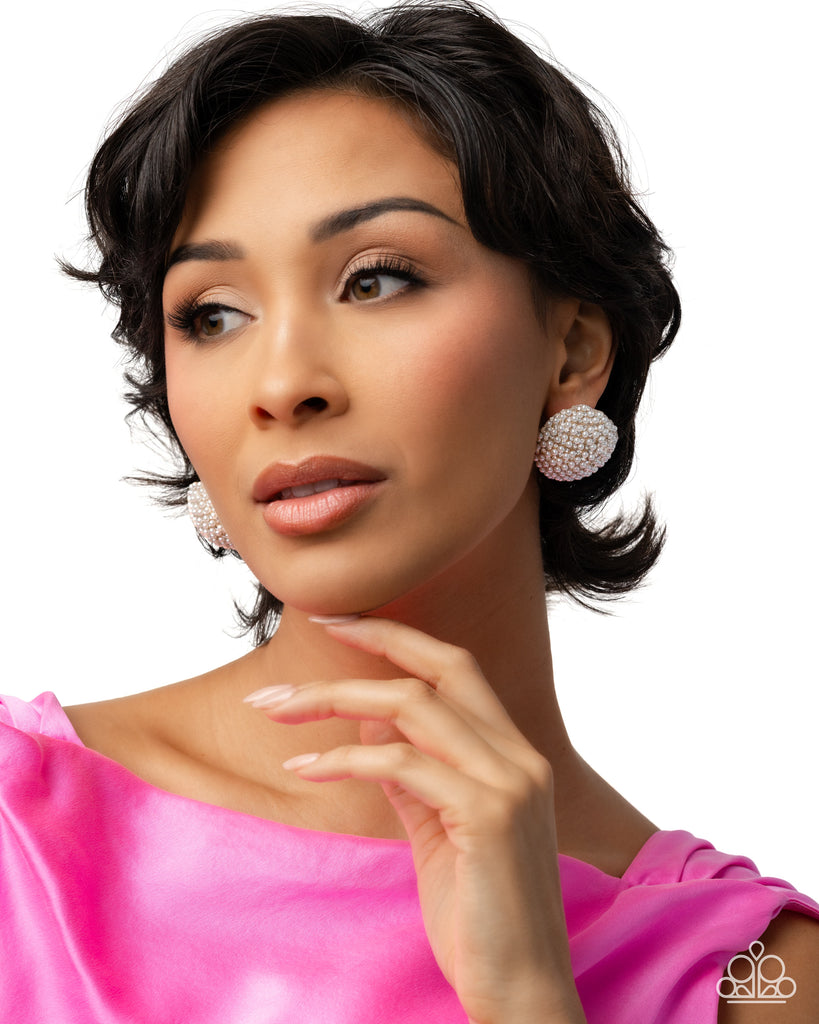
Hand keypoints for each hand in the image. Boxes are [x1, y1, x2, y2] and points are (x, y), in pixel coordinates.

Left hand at [249, 616, 585, 1023]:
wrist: (520, 991)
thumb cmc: (477, 914)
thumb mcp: (437, 829)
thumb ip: (411, 771)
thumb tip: (366, 718)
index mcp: (512, 754)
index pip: (455, 668)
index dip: (396, 637)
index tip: (337, 623)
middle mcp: (519, 756)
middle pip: (440, 667)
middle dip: (369, 642)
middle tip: (306, 641)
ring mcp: (508, 782)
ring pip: (411, 705)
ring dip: (332, 699)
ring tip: (274, 710)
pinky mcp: (488, 815)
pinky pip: (401, 763)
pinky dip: (345, 756)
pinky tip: (304, 768)